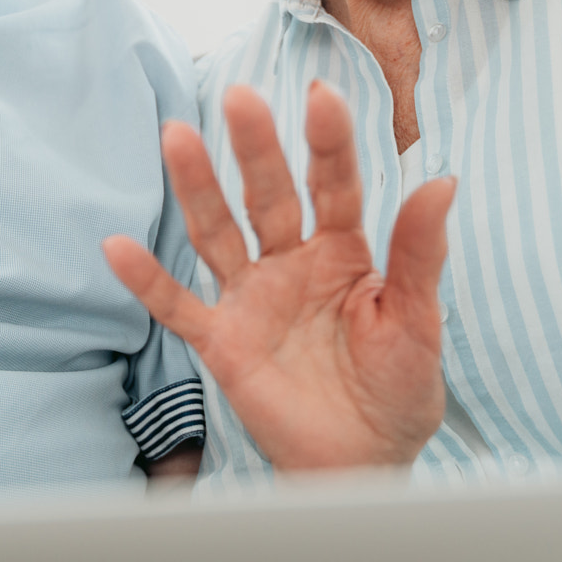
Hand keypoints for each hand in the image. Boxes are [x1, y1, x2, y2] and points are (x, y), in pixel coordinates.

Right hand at [103, 82, 454, 470]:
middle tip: (241, 97)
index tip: (323, 95)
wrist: (364, 465)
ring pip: (218, 233)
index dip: (328, 142)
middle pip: (268, 196)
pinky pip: (179, 307)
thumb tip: (443, 182)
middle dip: (255, 148)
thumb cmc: (398, 391)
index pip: (335, 185)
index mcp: (344, 251)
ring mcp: (252, 298)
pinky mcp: (223, 341)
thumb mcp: (418, 321)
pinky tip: (117, 247)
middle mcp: (292, 262)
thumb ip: (420, 255)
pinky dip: (148, 280)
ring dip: (197, 188)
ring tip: (176, 136)